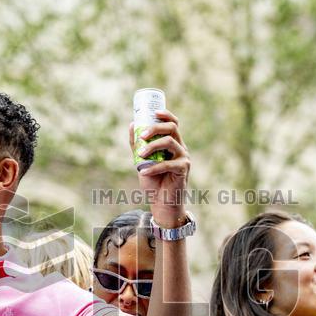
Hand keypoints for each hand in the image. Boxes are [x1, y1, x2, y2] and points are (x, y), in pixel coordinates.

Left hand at [129, 110, 190, 227]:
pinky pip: (168, 164)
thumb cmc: (153, 182)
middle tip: (142, 135)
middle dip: (155, 128)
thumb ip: (137, 145)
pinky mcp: (183, 170)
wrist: (161, 203)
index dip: (166, 115)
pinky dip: (153, 167)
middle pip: (172, 128)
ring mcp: (184, 158)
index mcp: (173, 143)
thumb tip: (132, 124)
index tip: (154, 112)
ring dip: (152, 146)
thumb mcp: (141, 160)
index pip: (173, 123)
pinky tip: (143, 172)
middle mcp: (181, 148)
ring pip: (170, 142)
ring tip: (140, 155)